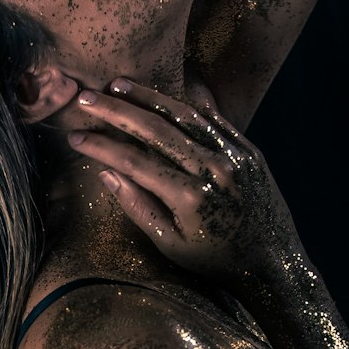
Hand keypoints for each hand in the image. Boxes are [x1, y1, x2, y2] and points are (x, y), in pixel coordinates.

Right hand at [67, 78, 301, 284]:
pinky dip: (185, 104)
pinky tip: (160, 95)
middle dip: (117, 111)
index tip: (76, 135)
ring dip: (148, 97)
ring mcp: (234, 155)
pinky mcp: (248, 150)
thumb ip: (138, 206)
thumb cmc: (215, 261)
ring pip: (184, 115)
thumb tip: (106, 173)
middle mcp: (213, 169)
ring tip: (119, 84)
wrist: (272, 264)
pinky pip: (213, 119)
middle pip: (155, 129)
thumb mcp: (171, 245)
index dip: (101, 146)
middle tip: (87, 97)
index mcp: (190, 197)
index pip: (134, 161)